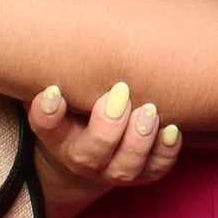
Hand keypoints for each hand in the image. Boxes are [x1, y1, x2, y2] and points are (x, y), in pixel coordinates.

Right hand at [27, 80, 180, 217]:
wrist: (97, 153)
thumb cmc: (81, 109)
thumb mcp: (68, 95)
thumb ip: (67, 77)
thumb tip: (72, 44)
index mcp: (57, 137)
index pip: (45, 127)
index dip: (46, 113)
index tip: (54, 90)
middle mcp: (83, 159)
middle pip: (90, 155)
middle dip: (107, 126)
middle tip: (120, 93)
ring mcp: (115, 170)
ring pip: (125, 167)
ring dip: (138, 139)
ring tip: (149, 110)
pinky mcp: (144, 173)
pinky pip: (157, 169)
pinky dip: (167, 151)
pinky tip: (172, 129)